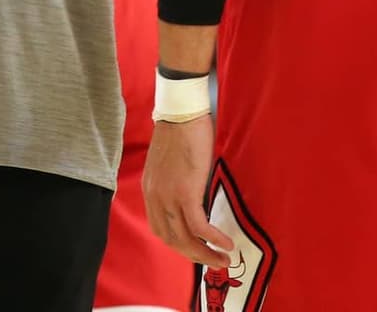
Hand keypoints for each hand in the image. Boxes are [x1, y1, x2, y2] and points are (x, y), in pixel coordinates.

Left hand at [143, 114, 234, 265]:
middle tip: (214, 262)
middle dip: (194, 255)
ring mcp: (168, 196)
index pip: (160, 228)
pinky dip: (213, 238)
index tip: (196, 249)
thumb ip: (174, 184)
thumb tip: (192, 199)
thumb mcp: (169, 164)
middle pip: (171, 239)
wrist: (181, 113)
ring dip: (205, 254)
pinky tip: (227, 243)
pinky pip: (199, 226)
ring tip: (223, 260)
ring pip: (184, 238)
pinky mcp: (185, 192)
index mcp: (150, 190)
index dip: (178, 244)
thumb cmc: (180, 133)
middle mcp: (155, 197)